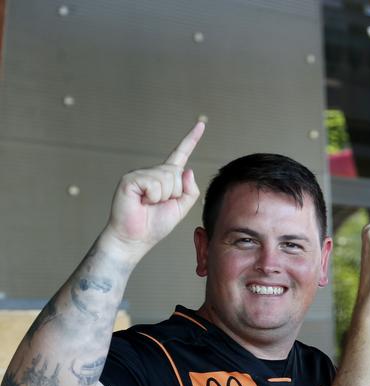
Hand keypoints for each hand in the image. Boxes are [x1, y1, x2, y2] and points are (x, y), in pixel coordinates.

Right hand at [102, 121, 204, 262]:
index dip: (191, 139)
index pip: (180, 155)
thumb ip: (190, 191)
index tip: (201, 124)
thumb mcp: (181, 208)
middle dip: (174, 194)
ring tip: (148, 204)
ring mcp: (140, 174)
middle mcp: (153, 172)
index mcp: (166, 178)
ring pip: (167, 179)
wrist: (135, 238)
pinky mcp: (130, 179)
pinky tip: (141, 201)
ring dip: (163, 197)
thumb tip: (187, 169)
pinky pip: (155, 183)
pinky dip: (153, 197)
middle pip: (177, 174)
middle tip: (157, 205)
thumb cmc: (155, 224)